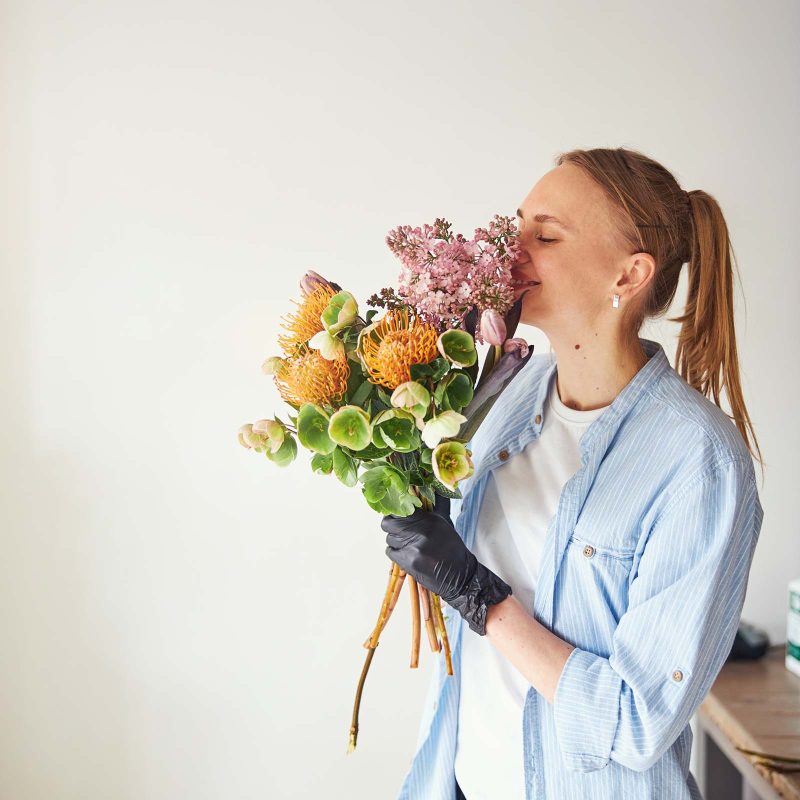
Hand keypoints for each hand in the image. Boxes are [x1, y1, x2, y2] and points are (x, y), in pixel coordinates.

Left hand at [381, 494, 512, 635]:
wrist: (459, 574)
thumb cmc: (451, 546)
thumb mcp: (444, 521)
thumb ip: (435, 503)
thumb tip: (429, 483)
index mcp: (428, 520)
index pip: (401, 507)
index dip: (396, 508)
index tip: (398, 509)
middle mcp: (418, 532)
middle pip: (388, 522)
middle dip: (392, 523)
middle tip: (399, 526)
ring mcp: (411, 548)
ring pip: (389, 537)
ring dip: (395, 538)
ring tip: (406, 541)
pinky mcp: (406, 562)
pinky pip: (390, 551)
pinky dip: (395, 551)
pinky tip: (406, 552)